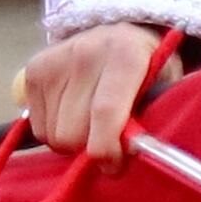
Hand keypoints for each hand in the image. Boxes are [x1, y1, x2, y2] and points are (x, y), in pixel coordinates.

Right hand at [16, 22, 184, 163]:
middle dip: (90, 147)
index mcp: (125, 55)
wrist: (121, 34)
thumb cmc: (149, 70)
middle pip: (72, 132)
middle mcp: (86, 52)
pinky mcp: (35, 69)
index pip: (105, 112)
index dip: (107, 149)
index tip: (113, 166)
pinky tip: (73, 114)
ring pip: (52, 135)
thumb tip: (132, 150)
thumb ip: (151, 119)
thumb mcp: (165, 89)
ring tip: (91, 124)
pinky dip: (55, 131)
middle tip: (107, 141)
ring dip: (72, 141)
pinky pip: (38, 128)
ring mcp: (56, 60)